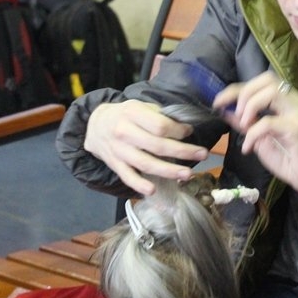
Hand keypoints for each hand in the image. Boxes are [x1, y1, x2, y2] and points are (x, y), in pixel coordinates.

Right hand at [84, 99, 207, 195]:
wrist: (95, 125)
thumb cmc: (125, 115)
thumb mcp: (140, 106)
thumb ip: (159, 116)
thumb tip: (185, 128)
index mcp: (132, 113)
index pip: (160, 125)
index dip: (178, 131)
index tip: (189, 132)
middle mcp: (124, 132)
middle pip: (157, 145)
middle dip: (183, 151)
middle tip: (202, 154)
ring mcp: (118, 150)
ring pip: (146, 163)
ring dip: (168, 170)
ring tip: (187, 174)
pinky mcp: (114, 164)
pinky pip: (127, 177)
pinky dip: (139, 185)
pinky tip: (153, 190)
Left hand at [213, 72, 297, 216]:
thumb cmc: (290, 160)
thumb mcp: (260, 139)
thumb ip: (246, 124)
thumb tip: (226, 111)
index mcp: (287, 101)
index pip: (261, 82)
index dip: (236, 88)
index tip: (218, 101)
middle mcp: (295, 102)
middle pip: (267, 79)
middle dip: (243, 92)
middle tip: (234, 114)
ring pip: (271, 92)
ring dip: (250, 106)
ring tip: (243, 125)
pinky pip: (269, 122)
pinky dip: (252, 134)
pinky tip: (248, 148)